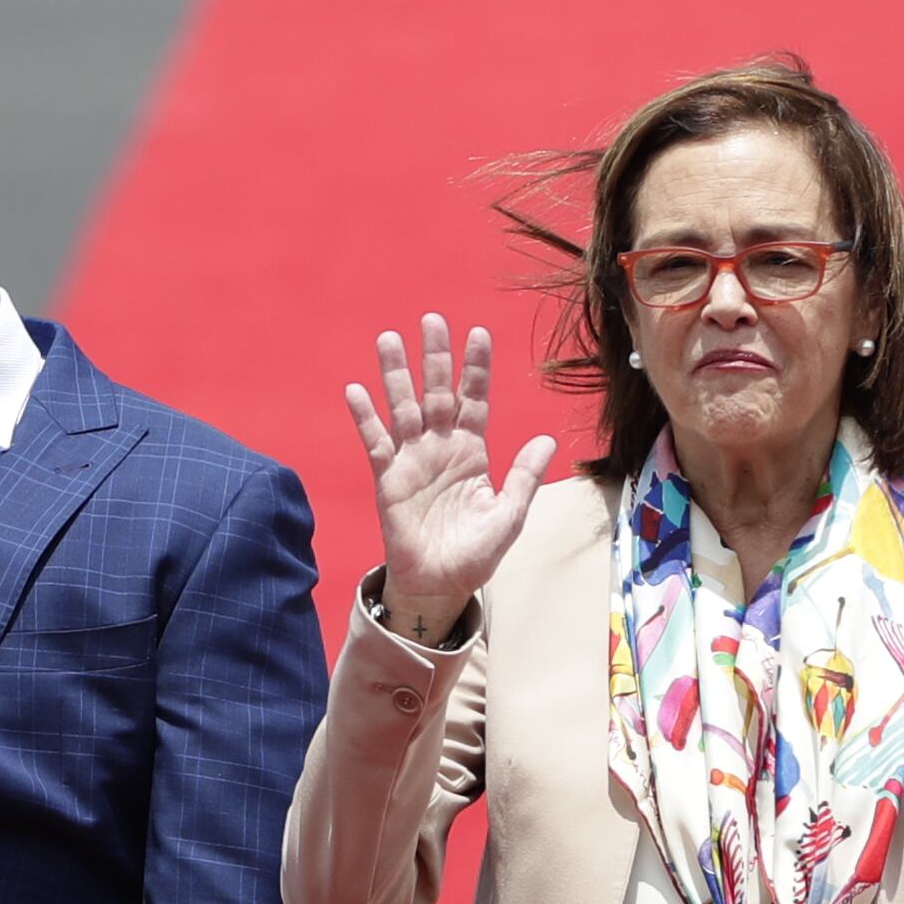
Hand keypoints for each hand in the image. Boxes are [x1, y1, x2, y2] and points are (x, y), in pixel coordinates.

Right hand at [343, 313, 556, 635]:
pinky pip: (376, 441)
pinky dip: (365, 416)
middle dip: (435, 357)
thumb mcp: (509, 515)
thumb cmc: (476, 553)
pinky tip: (356, 390)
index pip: (475, 400)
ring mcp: (412, 459)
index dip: (476, 368)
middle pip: (437, 392)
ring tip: (388, 339)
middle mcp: (441, 446)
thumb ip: (524, 476)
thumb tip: (547, 438)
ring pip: (403, 407)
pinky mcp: (387, 477)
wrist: (440, 584)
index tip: (478, 333)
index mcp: (472, 451)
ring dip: (396, 374)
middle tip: (431, 319)